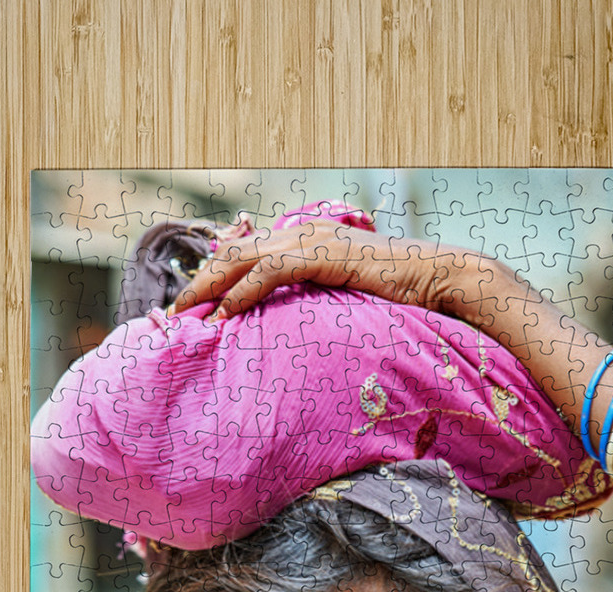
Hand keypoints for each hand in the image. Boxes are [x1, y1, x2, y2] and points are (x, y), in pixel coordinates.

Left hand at [167, 219, 481, 319]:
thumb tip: (297, 337)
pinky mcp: (323, 254)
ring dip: (210, 287)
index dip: (216, 280)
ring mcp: (312, 240)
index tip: (193, 310)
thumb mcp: (347, 301)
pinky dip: (242, 292)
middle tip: (174, 314)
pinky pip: (270, 272)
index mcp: (306, 241)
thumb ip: (318, 306)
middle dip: (201, 282)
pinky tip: (224, 314)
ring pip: (243, 258)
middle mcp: (303, 234)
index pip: (248, 255)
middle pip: (234, 252)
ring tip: (186, 315)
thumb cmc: (402, 297)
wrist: (439, 278)